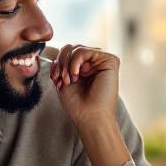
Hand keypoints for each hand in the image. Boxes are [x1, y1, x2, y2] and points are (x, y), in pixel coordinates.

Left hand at [50, 44, 129, 165]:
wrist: (90, 118)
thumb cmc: (77, 105)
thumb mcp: (64, 79)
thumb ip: (62, 63)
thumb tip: (55, 47)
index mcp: (85, 67)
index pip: (67, 53)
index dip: (57, 63)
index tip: (54, 79)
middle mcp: (95, 63)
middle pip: (71, 48)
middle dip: (60, 62)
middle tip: (60, 79)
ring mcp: (103, 61)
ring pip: (77, 48)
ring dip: (66, 64)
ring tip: (68, 80)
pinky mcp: (110, 61)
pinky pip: (85, 50)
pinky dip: (75, 61)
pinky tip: (77, 75)